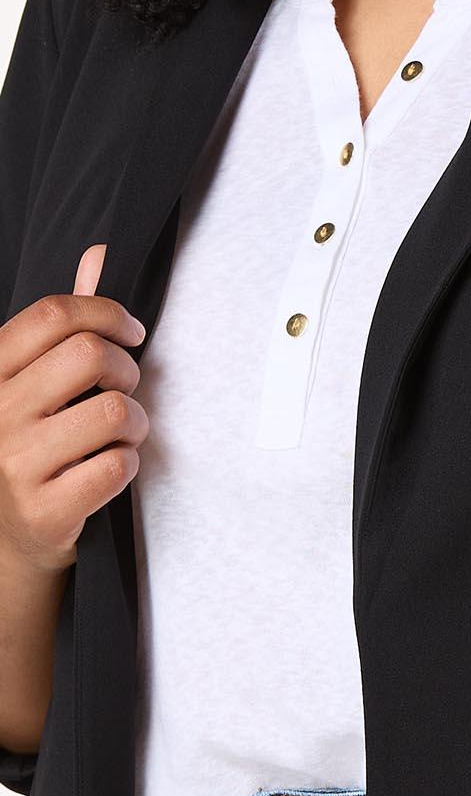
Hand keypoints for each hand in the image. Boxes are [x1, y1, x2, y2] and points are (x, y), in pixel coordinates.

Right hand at [0, 244, 148, 576]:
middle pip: (89, 355)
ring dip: (134, 422)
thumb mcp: (34, 382)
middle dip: (126, 370)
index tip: (130, 334)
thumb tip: (100, 253)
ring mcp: (15, 465)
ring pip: (113, 412)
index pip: (52, 315)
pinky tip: (109, 469)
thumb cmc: (31, 446)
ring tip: (118, 434)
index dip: (107, 313)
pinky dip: (128, 465)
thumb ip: (66, 324)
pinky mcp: (44, 511)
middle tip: (123, 389)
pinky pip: (117, 466)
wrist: (8, 542)